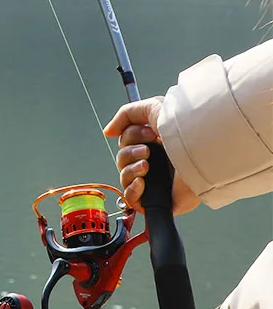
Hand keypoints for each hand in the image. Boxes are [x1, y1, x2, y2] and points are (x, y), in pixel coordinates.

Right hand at [103, 97, 199, 213]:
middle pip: (123, 159)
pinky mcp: (159, 200)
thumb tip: (107, 132)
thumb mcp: (151, 109)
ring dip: (131, 170)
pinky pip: (132, 199)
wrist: (200, 153)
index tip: (150, 133)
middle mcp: (156, 162)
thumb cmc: (183, 129)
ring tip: (147, 166)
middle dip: (130, 153)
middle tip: (149, 150)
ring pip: (125, 177)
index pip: (127, 143)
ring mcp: (157, 182)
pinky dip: (132, 190)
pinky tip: (142, 182)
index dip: (131, 137)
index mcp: (155, 143)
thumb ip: (125, 116)